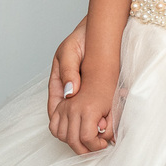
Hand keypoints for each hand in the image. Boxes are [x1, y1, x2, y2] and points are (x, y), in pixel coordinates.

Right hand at [46, 17, 112, 143]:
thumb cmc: (80, 38)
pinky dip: (102, 116)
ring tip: (103, 132)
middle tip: (92, 137)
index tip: (75, 134)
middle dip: (77, 132)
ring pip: (79, 118)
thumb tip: (70, 93)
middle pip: (66, 120)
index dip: (63, 126)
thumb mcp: (69, 52)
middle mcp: (68, 91)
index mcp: (58, 85)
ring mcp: (81, 92)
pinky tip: (111, 120)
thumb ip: (68, 70)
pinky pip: (96, 108)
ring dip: (89, 126)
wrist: (98, 28)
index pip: (55, 112)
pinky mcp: (95, 90)